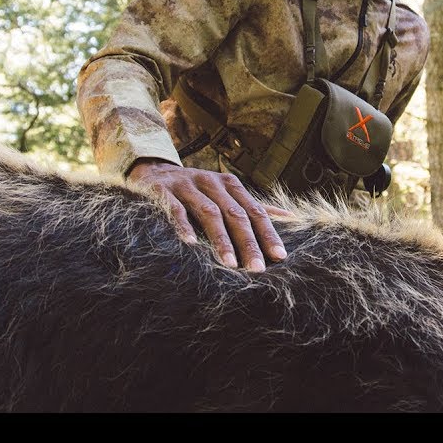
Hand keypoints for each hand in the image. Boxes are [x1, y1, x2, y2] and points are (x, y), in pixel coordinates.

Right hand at [127, 158, 292, 271]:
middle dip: (248, 242)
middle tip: (257, 268)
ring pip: (209, 213)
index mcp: (230, 185)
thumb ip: (254, 206)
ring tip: (230, 264)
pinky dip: (184, 226)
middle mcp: (211, 182)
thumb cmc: (196, 190)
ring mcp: (187, 185)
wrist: (153, 173)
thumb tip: (290, 216)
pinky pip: (176, 210)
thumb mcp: (226, 193)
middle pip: (235, 214)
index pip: (255, 211)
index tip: (280, 257)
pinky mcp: (164, 192)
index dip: (268, 233)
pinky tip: (191, 245)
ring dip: (221, 239)